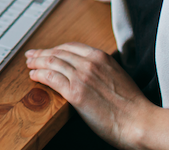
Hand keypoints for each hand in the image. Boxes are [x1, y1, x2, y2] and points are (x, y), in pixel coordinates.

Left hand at [25, 43, 152, 148]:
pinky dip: (39, 75)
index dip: (55, 48)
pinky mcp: (75, 93)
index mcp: (101, 57)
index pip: (70, 47)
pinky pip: (51, 78)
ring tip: (29, 65)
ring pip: (52, 63)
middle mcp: (90, 63)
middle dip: (42, 53)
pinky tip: (34, 76)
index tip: (47, 51)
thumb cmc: (131, 105)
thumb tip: (88, 71)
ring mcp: (81, 77)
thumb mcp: (117, 76)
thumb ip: (101, 69)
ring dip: (37, 63)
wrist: (139, 121)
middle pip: (58, 53)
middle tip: (31, 56)